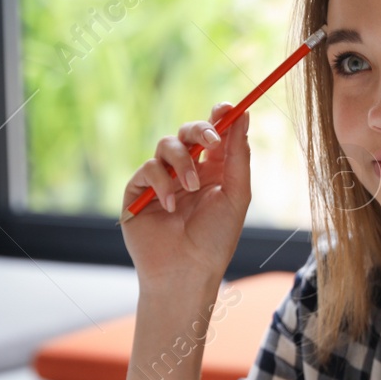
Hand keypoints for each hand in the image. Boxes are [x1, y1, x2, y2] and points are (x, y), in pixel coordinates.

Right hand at [120, 102, 251, 293]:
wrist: (186, 272)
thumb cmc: (215, 240)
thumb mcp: (235, 195)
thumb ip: (238, 155)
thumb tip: (242, 113)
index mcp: (213, 172)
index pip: (214, 134)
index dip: (219, 117)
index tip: (227, 107)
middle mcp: (187, 172)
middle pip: (188, 132)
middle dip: (200, 130)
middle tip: (211, 140)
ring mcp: (161, 180)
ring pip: (166, 145)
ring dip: (182, 162)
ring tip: (191, 188)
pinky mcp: (138, 191)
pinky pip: (148, 169)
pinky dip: (161, 183)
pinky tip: (170, 207)